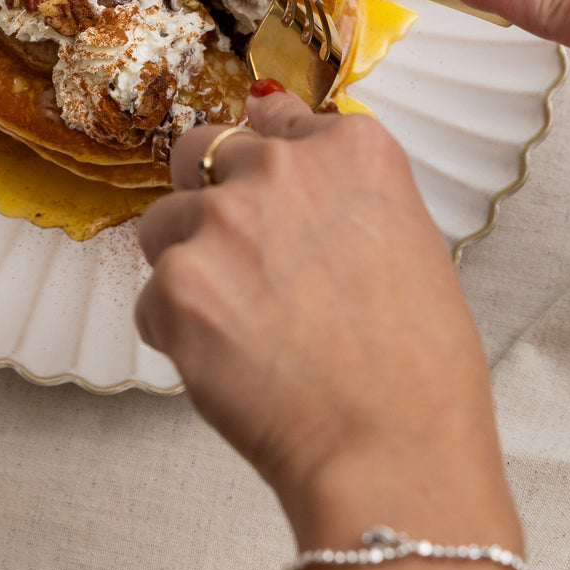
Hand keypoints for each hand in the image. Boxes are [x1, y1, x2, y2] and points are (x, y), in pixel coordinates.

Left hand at [136, 91, 516, 538]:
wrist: (391, 451)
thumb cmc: (418, 369)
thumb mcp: (409, 245)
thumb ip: (339, 189)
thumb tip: (280, 141)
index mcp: (352, 150)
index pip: (277, 117)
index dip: (265, 158)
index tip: (264, 189)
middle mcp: (282, 168)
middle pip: (199, 150)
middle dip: (206, 197)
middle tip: (239, 264)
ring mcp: (223, 222)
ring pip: (162, 225)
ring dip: (185, 266)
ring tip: (241, 329)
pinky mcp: (177, 285)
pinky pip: (151, 299)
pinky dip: (176, 333)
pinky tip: (230, 367)